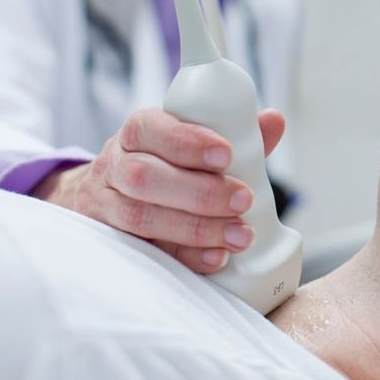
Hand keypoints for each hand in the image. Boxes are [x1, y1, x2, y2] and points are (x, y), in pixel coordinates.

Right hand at [32, 108, 285, 273]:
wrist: (110, 197)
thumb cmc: (166, 164)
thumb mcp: (193, 143)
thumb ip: (235, 134)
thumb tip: (274, 120)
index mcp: (137, 132)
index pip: (150, 128)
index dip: (187, 142)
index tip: (227, 155)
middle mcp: (115, 165)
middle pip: (145, 177)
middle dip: (199, 192)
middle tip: (243, 199)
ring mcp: (105, 205)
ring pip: (139, 217)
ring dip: (196, 229)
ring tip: (240, 236)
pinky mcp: (110, 242)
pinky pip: (142, 253)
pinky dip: (184, 257)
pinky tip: (217, 258)